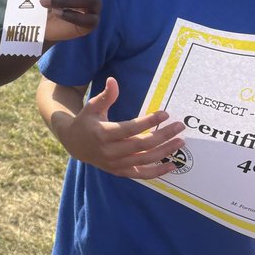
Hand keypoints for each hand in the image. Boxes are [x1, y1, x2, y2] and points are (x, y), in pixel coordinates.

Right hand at [57, 77, 183, 178]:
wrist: (74, 144)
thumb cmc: (86, 121)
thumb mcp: (92, 106)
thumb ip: (106, 96)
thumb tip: (113, 80)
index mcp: (103, 133)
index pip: (131, 128)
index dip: (149, 122)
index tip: (165, 114)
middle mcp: (110, 151)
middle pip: (142, 145)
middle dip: (163, 135)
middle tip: (179, 127)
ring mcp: (115, 164)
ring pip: (145, 159)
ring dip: (165, 151)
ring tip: (180, 142)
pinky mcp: (119, 172)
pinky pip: (141, 174)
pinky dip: (158, 171)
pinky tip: (172, 165)